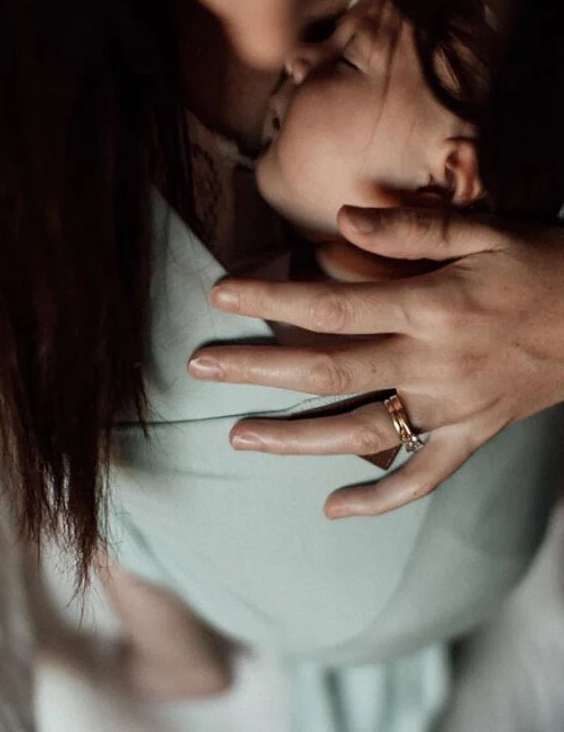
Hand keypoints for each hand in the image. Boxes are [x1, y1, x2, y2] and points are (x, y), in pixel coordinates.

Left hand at [188, 207, 563, 516]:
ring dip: (296, 441)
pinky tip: (334, 508)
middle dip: (258, 370)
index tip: (219, 296)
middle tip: (201, 367)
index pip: (332, 307)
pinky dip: (380, 499)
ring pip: (362, 433)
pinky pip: (424, 479)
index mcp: (432, 307)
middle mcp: (435, 363)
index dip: (269, 300)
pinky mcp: (474, 436)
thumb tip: (341, 222)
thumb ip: (411, 229)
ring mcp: (454, 408)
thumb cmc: (542, 266)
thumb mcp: (484, 231)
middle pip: (329, 373)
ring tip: (239, 438)